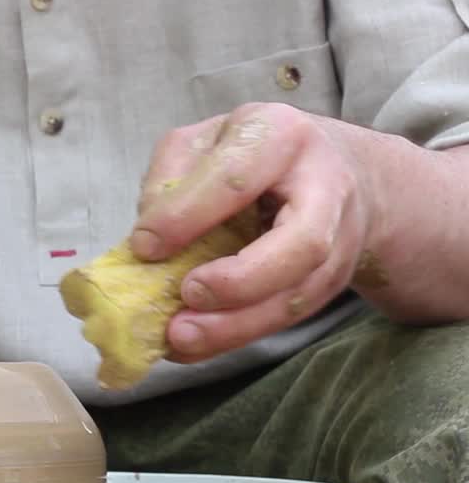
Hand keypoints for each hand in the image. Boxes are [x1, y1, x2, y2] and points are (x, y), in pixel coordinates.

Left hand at [130, 103, 381, 362]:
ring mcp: (338, 239)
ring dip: (236, 325)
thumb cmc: (252, 152)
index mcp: (281, 136)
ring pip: (298, 294)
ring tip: (180, 337)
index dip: (187, 217)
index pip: (236, 179)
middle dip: (239, 281)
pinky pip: (288, 317)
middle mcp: (324, 187)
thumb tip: (147, 240)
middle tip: (187, 295)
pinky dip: (238, 335)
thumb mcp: (203, 142)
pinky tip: (194, 346)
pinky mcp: (334, 280)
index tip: (144, 247)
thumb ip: (169, 180)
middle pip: (301, 245)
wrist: (339, 169)